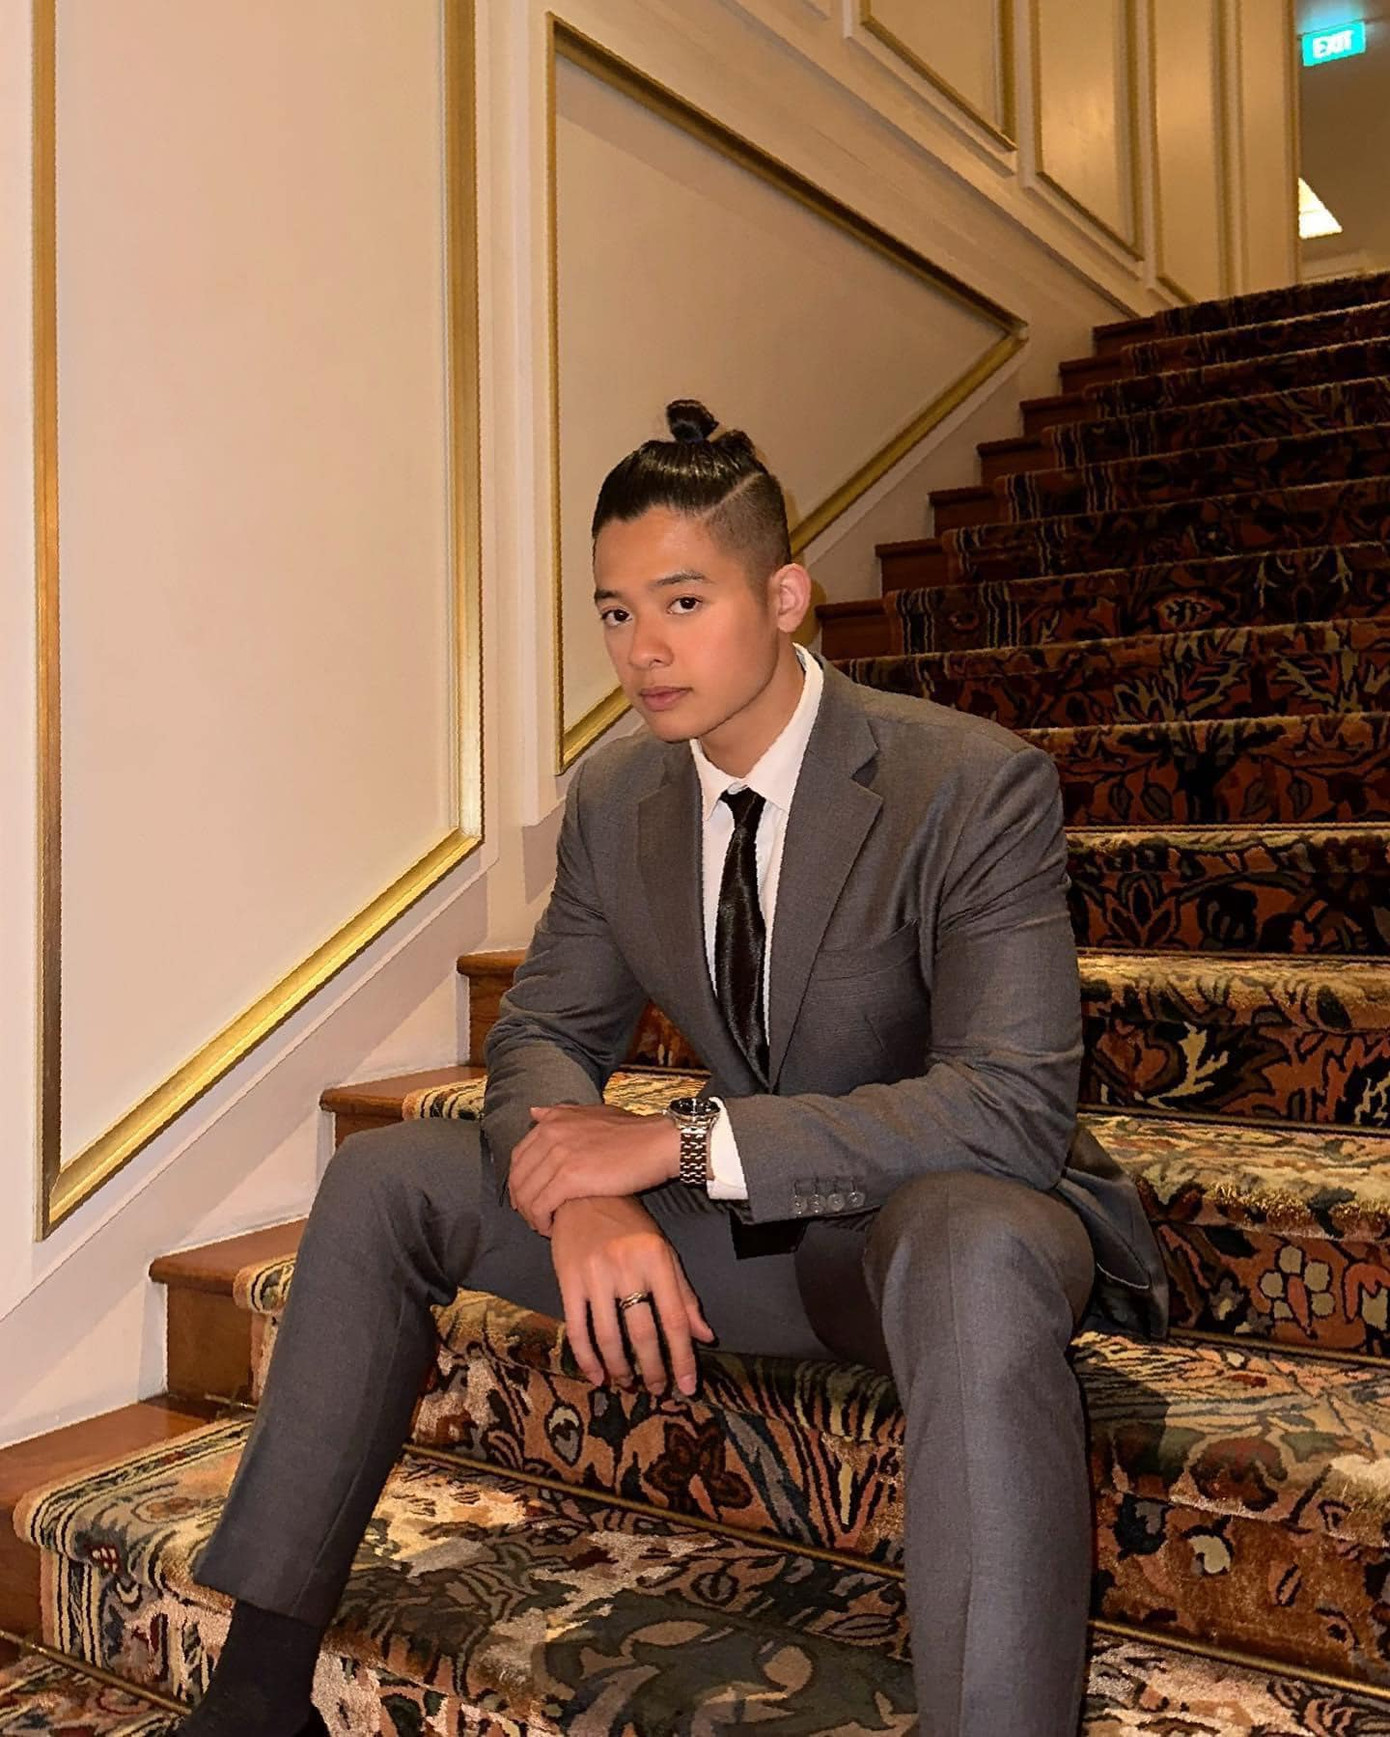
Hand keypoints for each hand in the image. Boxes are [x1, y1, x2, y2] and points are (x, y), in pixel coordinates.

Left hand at [508, 1103, 680, 1236]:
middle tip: (532, 1217)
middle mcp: (550, 1134)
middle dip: (521, 1201)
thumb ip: (561, 1113)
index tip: (526, 1197)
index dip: (518, 1181)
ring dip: (530, 1215)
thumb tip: (534, 1113)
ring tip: (542, 1226)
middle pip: (518, 1177)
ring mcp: (558, 1155)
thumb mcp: (593, 1113)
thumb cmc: (632, 1131)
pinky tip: (551, 1229)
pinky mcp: (570, 1178)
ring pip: (527, 1194)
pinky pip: (541, 1206)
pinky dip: (541, 1221)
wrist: (657, 1142)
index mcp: (554, 1121)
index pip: (519, 1156)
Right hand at [550, 1195, 715, 1395]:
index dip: (682, 1357)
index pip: (675, 1318)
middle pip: (643, 1332)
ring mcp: (595, 1274)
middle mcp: (627, 1267)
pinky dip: (587, 1358)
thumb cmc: (628, 1224)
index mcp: (657, 1259)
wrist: (582, 1194)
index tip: (687, 1386)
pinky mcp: (568, 1280)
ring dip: (620, 1368)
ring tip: (629, 1384)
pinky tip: (597, 1376)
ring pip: (610, 1336)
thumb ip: (683, 1294)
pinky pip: (577, 1328)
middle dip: (652, 1369)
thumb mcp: (662, 1250)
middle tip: (658, 1390)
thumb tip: (705, 1336)